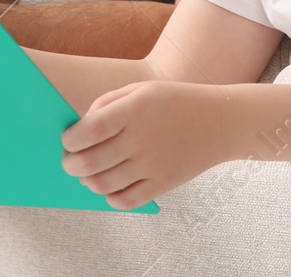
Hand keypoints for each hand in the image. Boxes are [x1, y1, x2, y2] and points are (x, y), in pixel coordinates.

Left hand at [60, 80, 228, 209]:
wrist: (222, 121)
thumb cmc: (176, 102)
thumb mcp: (141, 89)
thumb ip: (107, 104)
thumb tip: (79, 129)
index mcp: (134, 110)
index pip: (88, 130)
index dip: (70, 139)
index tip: (68, 139)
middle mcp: (141, 139)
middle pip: (89, 162)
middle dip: (70, 165)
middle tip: (69, 161)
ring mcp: (152, 164)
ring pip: (102, 185)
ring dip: (87, 181)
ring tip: (87, 174)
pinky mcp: (163, 184)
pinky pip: (125, 201)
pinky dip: (110, 198)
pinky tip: (110, 186)